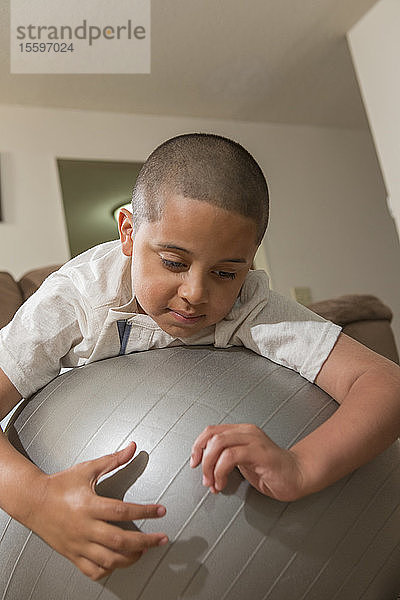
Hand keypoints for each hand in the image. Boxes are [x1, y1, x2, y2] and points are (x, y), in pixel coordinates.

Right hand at [26, 443, 167, 580]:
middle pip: (120, 540)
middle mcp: (84, 527)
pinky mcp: (72, 554)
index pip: (123, 511)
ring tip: (143, 551)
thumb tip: (131, 449)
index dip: (145, 511)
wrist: (32, 500)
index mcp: (89, 505)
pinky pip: (92, 570)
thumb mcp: (87, 469)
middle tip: (161, 539)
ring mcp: (78, 544)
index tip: (160, 511)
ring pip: (109, 560)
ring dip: (130, 558)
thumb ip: (113, 460)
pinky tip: (118, 562)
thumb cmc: (59, 485)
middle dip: (145, 541)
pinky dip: (108, 570)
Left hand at [190, 424, 303, 501]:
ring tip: (214, 483)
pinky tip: (223, 483)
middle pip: (212, 436)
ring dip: (210, 467)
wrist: (297, 476)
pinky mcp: (259, 452)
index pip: (211, 431)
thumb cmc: (271, 471)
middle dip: (202, 459)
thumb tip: (205, 464)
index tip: (194, 463)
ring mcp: (253, 440)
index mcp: (241, 431)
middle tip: (204, 478)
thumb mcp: (242, 462)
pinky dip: (220, 471)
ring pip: (219, 444)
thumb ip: (226, 457)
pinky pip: (230, 456)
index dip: (198, 446)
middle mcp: (246, 432)